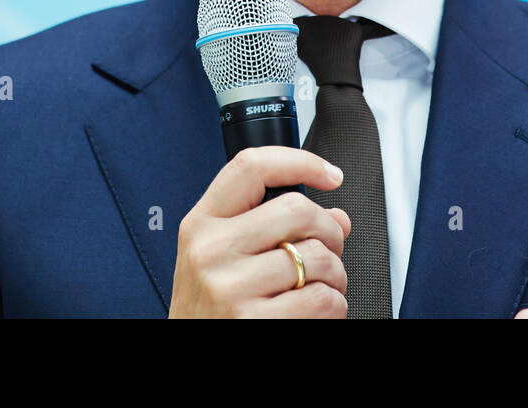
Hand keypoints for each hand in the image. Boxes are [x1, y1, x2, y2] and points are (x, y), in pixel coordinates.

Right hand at [170, 146, 351, 317]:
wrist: (190, 365)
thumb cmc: (211, 313)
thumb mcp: (221, 260)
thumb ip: (271, 229)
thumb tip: (337, 216)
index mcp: (201, 225)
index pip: (251, 167)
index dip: (300, 161)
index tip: (330, 174)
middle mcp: (210, 251)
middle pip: (298, 209)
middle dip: (330, 231)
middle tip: (329, 250)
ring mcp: (229, 288)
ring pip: (317, 257)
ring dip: (335, 275)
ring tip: (321, 287)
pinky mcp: (253, 323)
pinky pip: (323, 300)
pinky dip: (334, 306)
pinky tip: (316, 313)